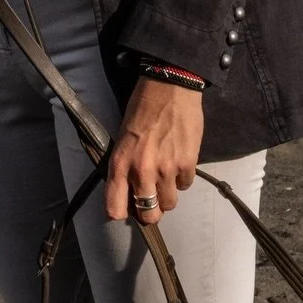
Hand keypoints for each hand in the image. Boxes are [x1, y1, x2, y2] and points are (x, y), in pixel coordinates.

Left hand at [104, 79, 203, 225]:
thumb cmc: (141, 109)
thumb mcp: (122, 139)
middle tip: (150, 201)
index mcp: (120, 164)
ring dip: (166, 196)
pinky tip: (177, 163)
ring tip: (164, 179)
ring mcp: (167, 170)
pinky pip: (185, 186)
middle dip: (149, 212)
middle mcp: (142, 172)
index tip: (126, 208)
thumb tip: (129, 190)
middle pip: (148, 215)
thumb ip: (124, 167)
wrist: (170, 88)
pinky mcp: (188, 164)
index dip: (121, 212)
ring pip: (169, 204)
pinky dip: (181, 179)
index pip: (115, 209)